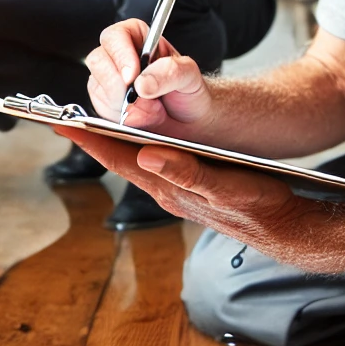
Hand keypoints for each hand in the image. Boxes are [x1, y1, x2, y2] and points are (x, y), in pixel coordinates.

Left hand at [59, 129, 325, 262]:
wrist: (280, 226)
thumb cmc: (256, 205)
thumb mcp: (224, 186)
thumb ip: (186, 173)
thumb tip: (147, 157)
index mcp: (169, 187)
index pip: (120, 159)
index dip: (91, 140)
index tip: (64, 122)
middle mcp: (166, 190)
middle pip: (120, 161)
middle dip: (92, 140)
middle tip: (65, 119)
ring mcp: (176, 191)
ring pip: (134, 164)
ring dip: (111, 145)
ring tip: (90, 127)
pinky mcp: (188, 189)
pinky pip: (153, 167)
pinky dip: (136, 152)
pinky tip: (137, 144)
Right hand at [84, 19, 212, 129]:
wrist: (192, 123)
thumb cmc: (189, 92)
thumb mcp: (190, 76)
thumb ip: (170, 72)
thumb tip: (142, 82)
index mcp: (139, 40)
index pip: (117, 35)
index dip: (120, 53)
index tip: (132, 75)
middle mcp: (120, 59)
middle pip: (98, 60)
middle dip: (117, 83)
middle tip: (138, 98)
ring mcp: (110, 82)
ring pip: (97, 87)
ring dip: (122, 104)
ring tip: (151, 109)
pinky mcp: (106, 106)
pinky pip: (101, 110)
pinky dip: (120, 118)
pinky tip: (140, 119)